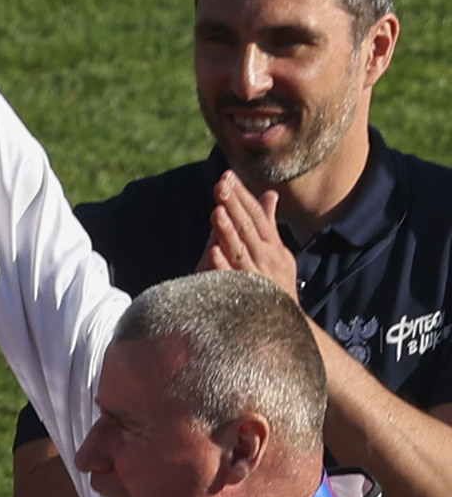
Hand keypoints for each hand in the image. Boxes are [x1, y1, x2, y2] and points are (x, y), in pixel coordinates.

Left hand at [204, 171, 300, 295]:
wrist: (284, 320)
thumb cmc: (277, 281)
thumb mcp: (276, 250)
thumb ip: (268, 223)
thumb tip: (269, 195)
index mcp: (272, 245)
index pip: (256, 215)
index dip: (242, 195)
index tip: (228, 176)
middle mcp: (267, 256)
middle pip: (248, 226)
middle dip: (234, 205)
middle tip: (220, 184)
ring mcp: (257, 274)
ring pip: (240, 248)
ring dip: (228, 230)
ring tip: (217, 210)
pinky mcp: (247, 293)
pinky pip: (233, 277)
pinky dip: (223, 264)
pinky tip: (212, 250)